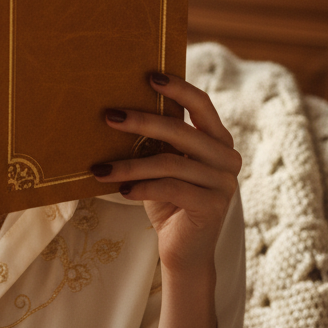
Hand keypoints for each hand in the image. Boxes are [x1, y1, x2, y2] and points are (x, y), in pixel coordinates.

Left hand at [91, 72, 241, 277]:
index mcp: (217, 139)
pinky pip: (171, 188)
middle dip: (141, 121)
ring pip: (169, 162)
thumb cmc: (167, 200)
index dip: (178, 87)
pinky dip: (141, 187)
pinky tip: (120, 190)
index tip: (148, 75)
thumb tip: (119, 108)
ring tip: (100, 168)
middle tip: (108, 116)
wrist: (182, 252)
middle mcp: (226, 157)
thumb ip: (158, 139)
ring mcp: (224, 182)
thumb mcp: (163, 163)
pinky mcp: (213, 206)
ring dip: (129, 164)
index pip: (201, 103)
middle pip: (180, 130)